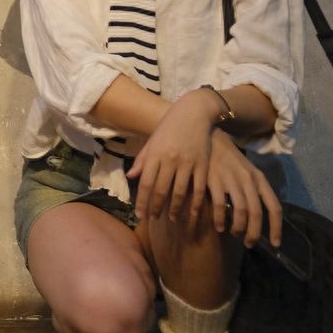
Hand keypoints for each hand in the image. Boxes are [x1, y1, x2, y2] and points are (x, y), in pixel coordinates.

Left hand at [128, 89, 220, 226]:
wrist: (193, 113)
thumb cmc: (169, 127)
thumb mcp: (153, 141)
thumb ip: (142, 160)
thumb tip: (130, 177)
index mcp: (155, 154)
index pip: (146, 183)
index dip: (142, 201)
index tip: (140, 215)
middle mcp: (170, 160)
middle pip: (161, 190)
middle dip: (156, 208)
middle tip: (153, 220)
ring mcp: (187, 162)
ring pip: (179, 192)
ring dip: (174, 208)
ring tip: (170, 219)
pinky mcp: (202, 164)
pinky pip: (198, 188)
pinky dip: (195, 203)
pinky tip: (191, 213)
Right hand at [207, 132, 282, 249]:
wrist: (209, 138)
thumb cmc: (229, 159)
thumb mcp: (247, 172)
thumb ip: (253, 191)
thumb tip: (258, 218)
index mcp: (259, 179)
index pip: (274, 207)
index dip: (276, 228)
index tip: (275, 244)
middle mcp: (248, 180)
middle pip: (257, 213)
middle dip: (254, 233)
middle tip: (249, 244)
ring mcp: (232, 180)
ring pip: (241, 212)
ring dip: (238, 228)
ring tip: (234, 234)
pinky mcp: (215, 180)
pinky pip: (220, 206)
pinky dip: (220, 220)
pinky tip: (219, 227)